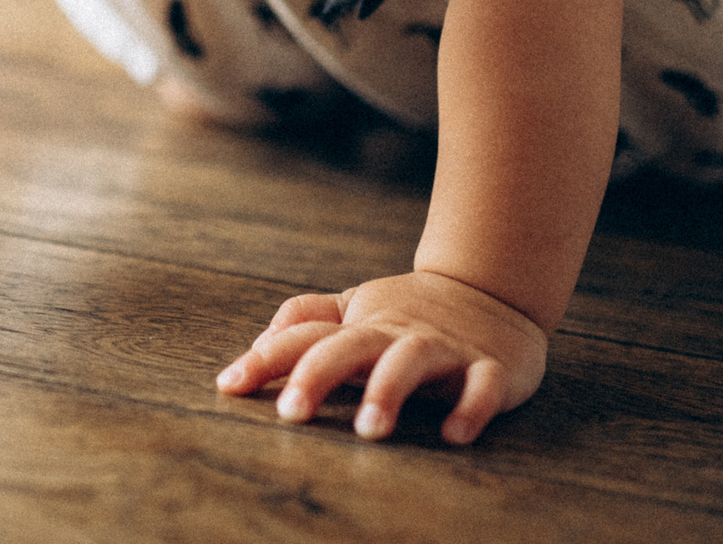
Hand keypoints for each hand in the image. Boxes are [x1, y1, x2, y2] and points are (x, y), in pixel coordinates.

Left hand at [215, 271, 548, 444]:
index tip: (228, 385)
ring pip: (412, 362)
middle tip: (291, 412)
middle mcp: (396, 334)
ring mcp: (444, 348)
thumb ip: (309, 318)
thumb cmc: (411, 311)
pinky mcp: (491, 367)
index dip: (265, 359)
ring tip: (369, 430)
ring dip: (389, 391)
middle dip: (318, 374)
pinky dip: (471, 406)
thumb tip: (259, 338)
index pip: (305, 336)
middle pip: (350, 346)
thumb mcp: (357, 308)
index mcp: (361, 325)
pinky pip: (483, 385)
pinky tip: (453, 434)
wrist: (494, 288)